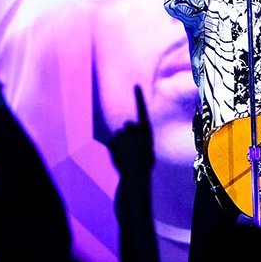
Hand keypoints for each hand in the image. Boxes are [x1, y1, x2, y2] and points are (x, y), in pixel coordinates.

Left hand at [109, 86, 154, 220]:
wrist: (135, 176)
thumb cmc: (145, 163)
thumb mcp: (148, 148)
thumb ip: (140, 136)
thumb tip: (130, 128)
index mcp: (146, 131)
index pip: (142, 110)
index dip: (139, 97)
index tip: (136, 85)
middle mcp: (134, 130)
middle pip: (127, 125)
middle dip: (128, 134)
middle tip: (132, 148)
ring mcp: (122, 136)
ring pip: (119, 134)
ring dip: (121, 142)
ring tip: (126, 154)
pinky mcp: (112, 142)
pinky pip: (112, 142)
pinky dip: (114, 148)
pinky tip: (119, 156)